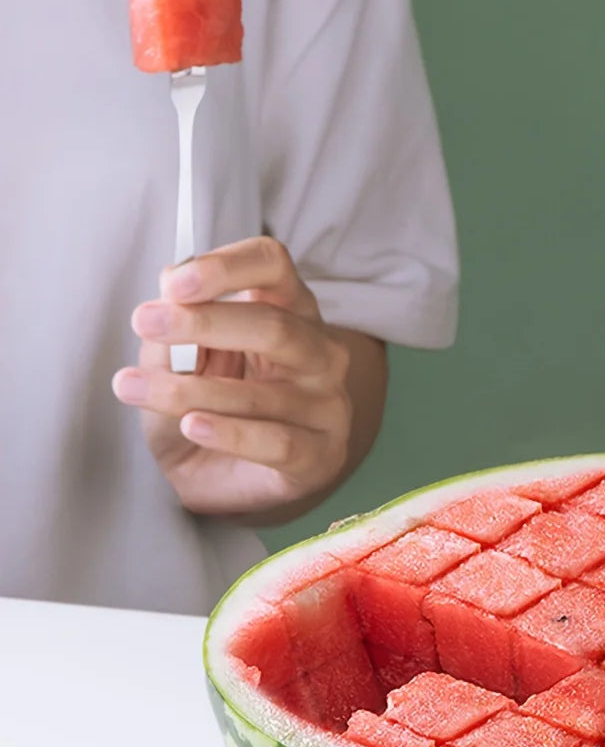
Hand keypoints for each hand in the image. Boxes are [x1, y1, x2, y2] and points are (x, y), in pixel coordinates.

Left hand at [112, 238, 356, 518]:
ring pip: (265, 392)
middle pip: (277, 326)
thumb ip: (175, 331)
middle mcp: (320, 353)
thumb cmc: (205, 408)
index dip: (226, 267)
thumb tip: (167, 295)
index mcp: (288, 311)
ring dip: (191, 390)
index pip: (272, 266)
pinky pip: (278, 441)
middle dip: (205, 322)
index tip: (172, 283)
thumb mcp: (176, 362)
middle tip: (146, 322)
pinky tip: (192, 425)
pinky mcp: (321, 455)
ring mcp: (328, 406)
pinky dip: (230, 433)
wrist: (216, 480)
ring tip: (134, 387)